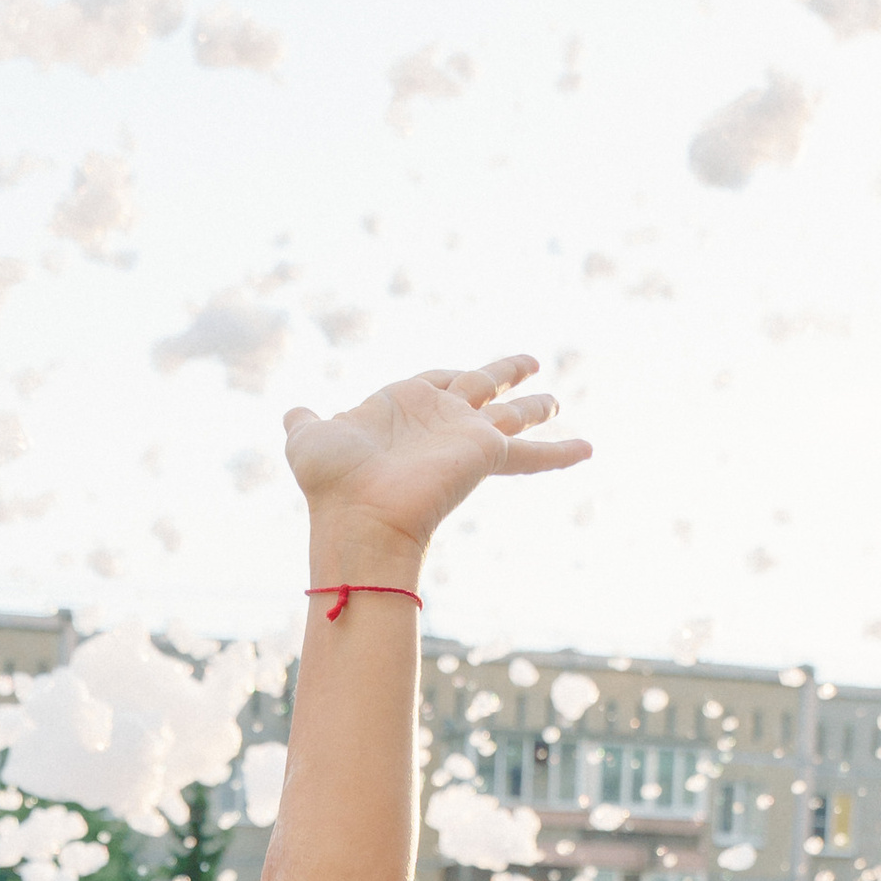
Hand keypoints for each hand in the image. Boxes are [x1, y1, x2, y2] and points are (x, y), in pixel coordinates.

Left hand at [283, 358, 589, 574]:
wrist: (356, 516)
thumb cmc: (330, 483)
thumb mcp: (308, 439)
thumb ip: (304, 423)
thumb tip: (293, 413)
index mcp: (404, 408)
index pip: (437, 380)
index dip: (448, 373)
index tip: (461, 372)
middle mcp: (439, 420)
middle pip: (482, 387)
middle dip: (503, 374)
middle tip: (529, 364)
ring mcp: (465, 437)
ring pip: (511, 413)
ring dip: (535, 406)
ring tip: (556, 399)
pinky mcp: (484, 453)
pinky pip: (530, 454)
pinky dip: (559, 453)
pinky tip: (587, 449)